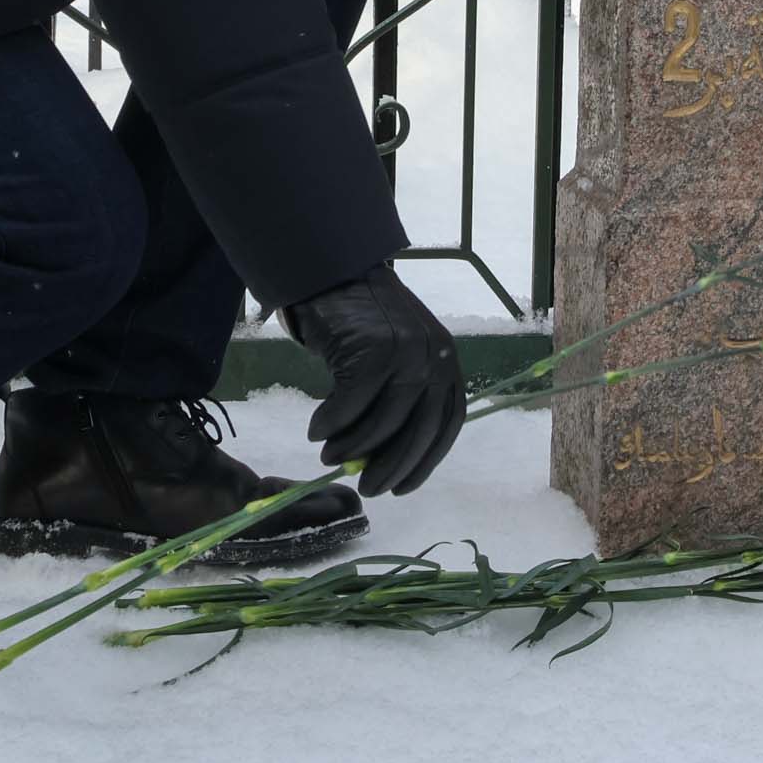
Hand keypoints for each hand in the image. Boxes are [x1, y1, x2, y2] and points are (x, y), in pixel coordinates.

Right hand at [280, 265, 465, 497]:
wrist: (334, 274)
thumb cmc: (362, 325)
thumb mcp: (395, 362)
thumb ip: (397, 404)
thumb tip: (380, 464)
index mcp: (446, 363)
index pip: (446, 424)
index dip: (424, 462)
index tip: (401, 489)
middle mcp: (435, 356)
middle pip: (418, 429)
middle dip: (390, 465)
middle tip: (364, 486)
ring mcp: (407, 351)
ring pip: (383, 421)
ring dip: (353, 447)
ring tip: (329, 456)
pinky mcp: (374, 349)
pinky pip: (350, 404)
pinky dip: (331, 423)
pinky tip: (316, 430)